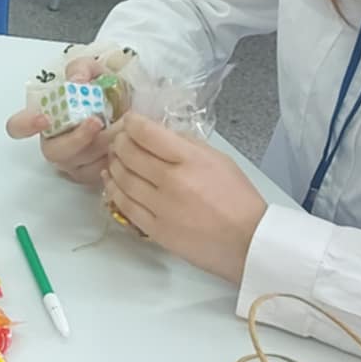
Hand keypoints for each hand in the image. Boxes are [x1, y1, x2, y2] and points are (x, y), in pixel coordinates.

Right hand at [5, 50, 123, 185]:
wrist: (131, 105)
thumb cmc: (103, 89)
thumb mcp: (93, 69)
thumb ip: (81, 69)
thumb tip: (77, 81)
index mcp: (46, 117)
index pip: (18, 127)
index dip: (26, 125)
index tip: (43, 119)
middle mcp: (54, 143)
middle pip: (54, 151)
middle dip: (77, 138)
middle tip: (97, 121)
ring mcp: (72, 162)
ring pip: (80, 162)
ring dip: (103, 144)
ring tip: (123, 126)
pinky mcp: (91, 175)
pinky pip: (99, 172)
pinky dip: (114, 156)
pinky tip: (126, 141)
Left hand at [102, 114, 269, 283]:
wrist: (248, 241)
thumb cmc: (238, 198)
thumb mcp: (218, 159)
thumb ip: (187, 144)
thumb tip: (159, 134)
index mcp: (190, 160)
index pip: (147, 133)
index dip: (132, 122)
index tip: (130, 120)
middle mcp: (171, 181)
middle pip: (128, 153)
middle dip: (119, 141)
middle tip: (120, 139)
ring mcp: (160, 207)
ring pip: (121, 178)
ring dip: (113, 164)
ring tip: (114, 158)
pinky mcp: (154, 229)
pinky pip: (124, 205)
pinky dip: (113, 189)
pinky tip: (112, 181)